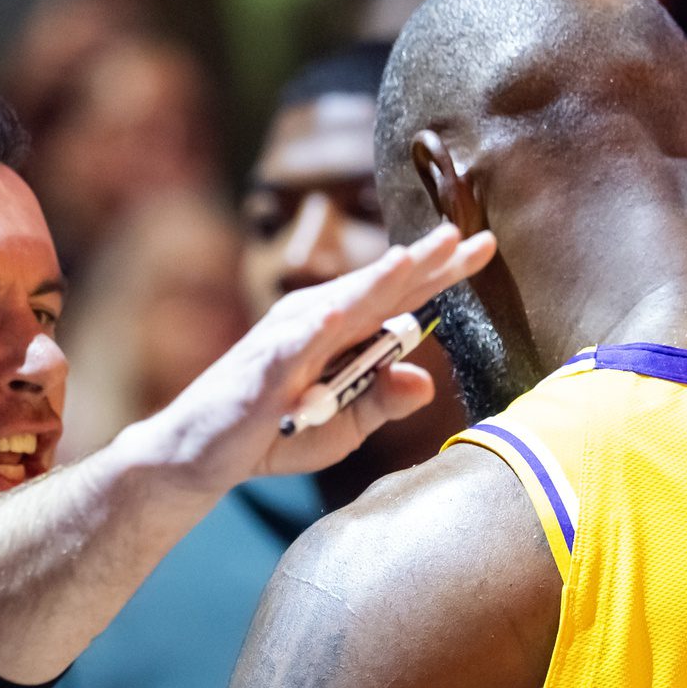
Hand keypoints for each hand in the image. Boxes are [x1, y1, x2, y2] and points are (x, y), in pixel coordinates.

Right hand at [136, 223, 495, 494]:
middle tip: (460, 234)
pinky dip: (315, 329)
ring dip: (373, 281)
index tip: (484, 245)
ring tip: (409, 259)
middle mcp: (319, 322)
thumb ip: (384, 402)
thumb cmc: (274, 433)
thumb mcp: (345, 426)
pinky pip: (292, 345)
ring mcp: (289, 339)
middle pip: (378, 289)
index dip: (441, 271)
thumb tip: (426, 380)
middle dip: (420, 261)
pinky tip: (338, 315)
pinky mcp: (263, 367)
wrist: (202, 453)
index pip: (402, 297)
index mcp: (345, 333)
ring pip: (341, 304)